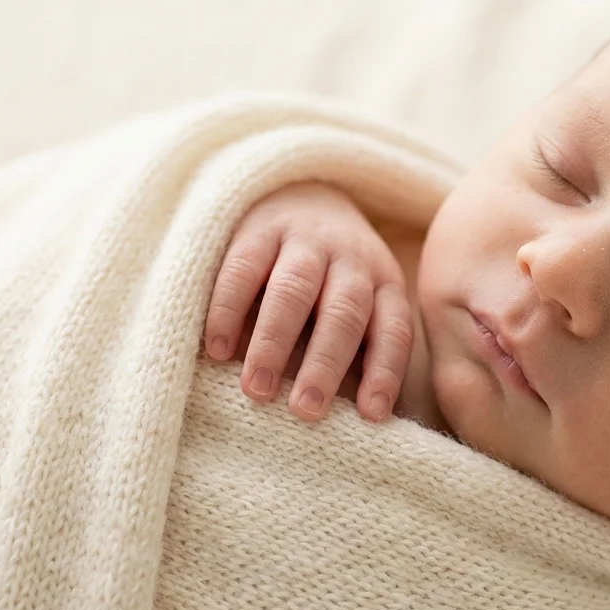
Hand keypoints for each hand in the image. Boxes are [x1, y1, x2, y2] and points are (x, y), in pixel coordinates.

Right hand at [204, 182, 411, 422]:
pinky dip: (228, 310)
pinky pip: (243, 268)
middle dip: (326, 363)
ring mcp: (305, 238)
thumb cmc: (326, 277)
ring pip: (294, 289)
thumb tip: (350, 421)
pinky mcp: (258, 226)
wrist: (298, 188)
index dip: (384, 372)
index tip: (370, 416)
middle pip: (345, 312)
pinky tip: (217, 349)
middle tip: (305, 409)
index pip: (393, 329)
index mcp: (383, 282)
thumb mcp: (356, 302)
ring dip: (275, 341)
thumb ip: (354, 350)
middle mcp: (351, 258)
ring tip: (256, 388)